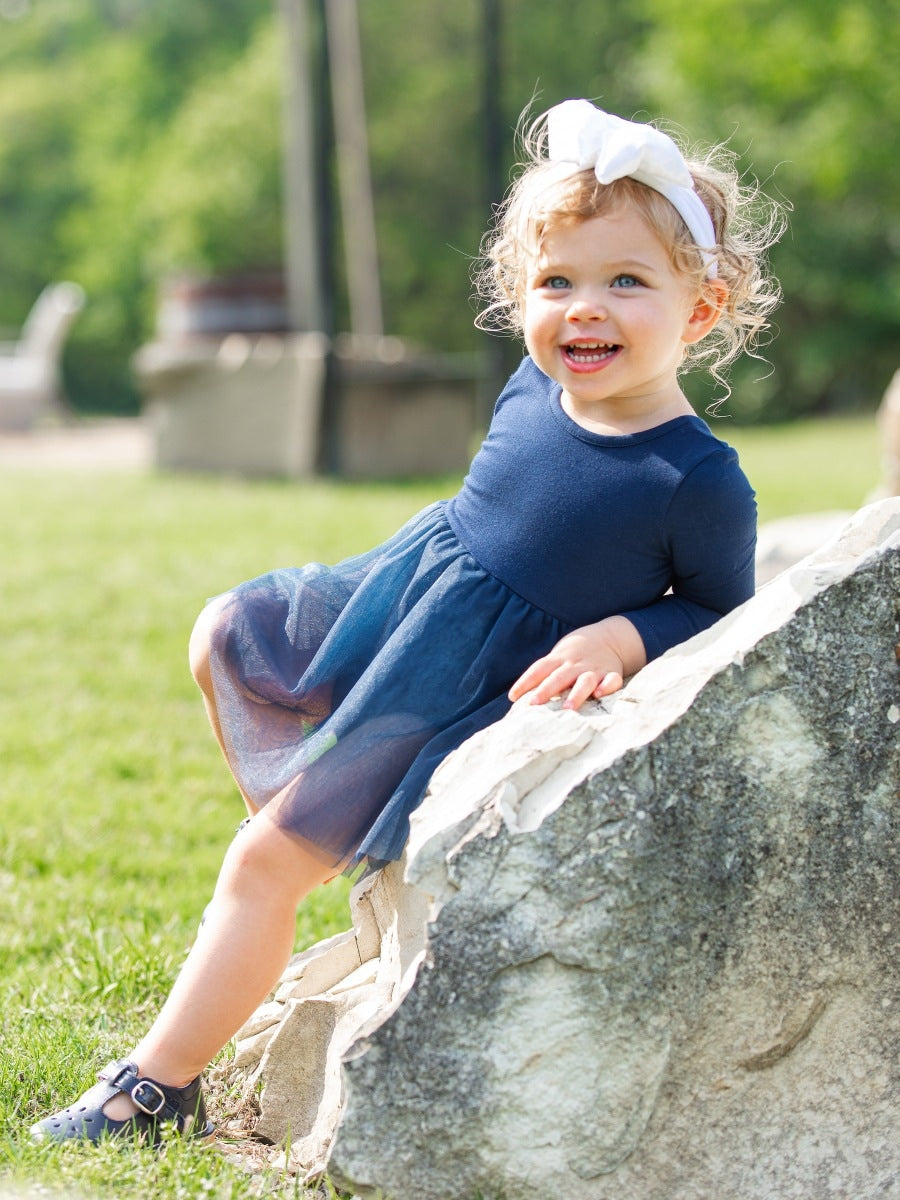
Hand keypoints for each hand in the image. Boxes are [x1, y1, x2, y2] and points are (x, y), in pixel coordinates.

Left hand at [508, 616, 646, 710]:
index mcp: (559, 658)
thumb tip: (521, 696)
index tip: (513, 697)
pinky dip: (607, 686)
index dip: (525, 682)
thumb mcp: (558, 655)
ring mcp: (594, 669)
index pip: (538, 669)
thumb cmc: (576, 652)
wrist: (610, 636)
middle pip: (558, 677)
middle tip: (534, 704)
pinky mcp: (611, 674)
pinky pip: (611, 680)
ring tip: (568, 709)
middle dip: (546, 690)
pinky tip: (600, 694)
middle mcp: (575, 664)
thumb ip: (545, 674)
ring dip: (576, 694)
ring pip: (584, 682)